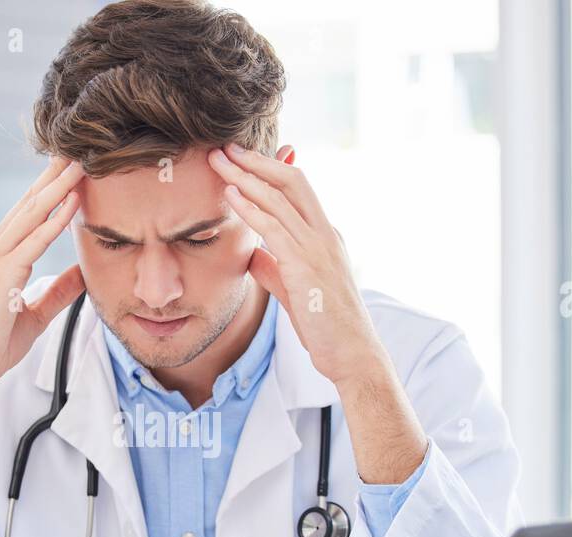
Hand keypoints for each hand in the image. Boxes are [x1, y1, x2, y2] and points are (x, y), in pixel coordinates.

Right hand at [0, 156, 86, 394]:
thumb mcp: (36, 312)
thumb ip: (58, 291)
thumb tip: (82, 274)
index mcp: (1, 254)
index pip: (30, 212)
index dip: (51, 188)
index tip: (72, 166)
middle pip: (30, 202)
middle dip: (55, 174)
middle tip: (79, 147)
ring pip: (32, 213)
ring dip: (58, 187)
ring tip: (81, 163)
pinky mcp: (2, 273)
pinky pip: (34, 240)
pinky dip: (55, 220)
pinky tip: (73, 202)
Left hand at [207, 144, 384, 388]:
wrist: (352, 354)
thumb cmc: (327, 326)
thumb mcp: (295, 291)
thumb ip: (276, 269)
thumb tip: (254, 256)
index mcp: (325, 236)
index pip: (298, 190)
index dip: (269, 170)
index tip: (241, 159)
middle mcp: (325, 234)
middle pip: (290, 181)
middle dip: (256, 161)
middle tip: (224, 148)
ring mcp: (318, 247)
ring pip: (280, 198)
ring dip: (246, 176)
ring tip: (218, 161)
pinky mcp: (306, 265)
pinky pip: (274, 227)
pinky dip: (250, 208)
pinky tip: (231, 196)